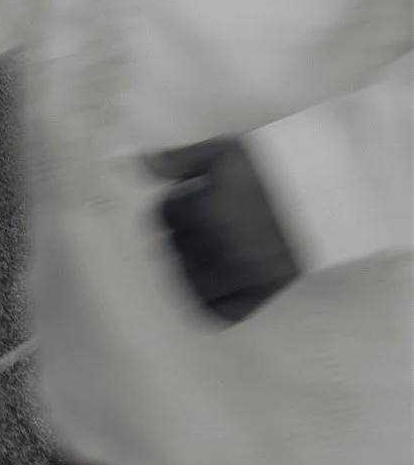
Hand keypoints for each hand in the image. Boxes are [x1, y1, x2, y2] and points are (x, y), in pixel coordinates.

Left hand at [145, 138, 299, 323]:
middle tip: (199, 222)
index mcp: (209, 210)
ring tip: (203, 250)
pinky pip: (221, 312)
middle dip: (180, 232)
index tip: (188, 199)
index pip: (165, 216)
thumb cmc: (272, 167)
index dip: (173, 205)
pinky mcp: (263, 292)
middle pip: (173, 248)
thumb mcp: (223, 152)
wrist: (324, 192)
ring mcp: (244, 274)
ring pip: (190, 283)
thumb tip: (140, 163)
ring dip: (190, 266)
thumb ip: (178, 161)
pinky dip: (209, 302)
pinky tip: (211, 283)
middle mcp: (223, 247)